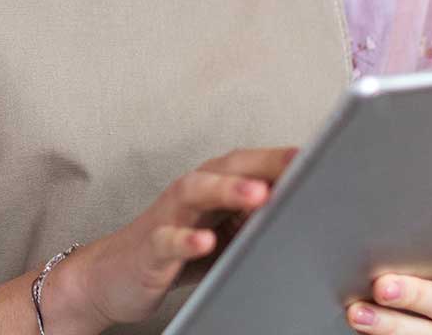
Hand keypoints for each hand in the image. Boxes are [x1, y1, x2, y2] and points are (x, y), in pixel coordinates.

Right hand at [64, 146, 297, 331]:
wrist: (111, 275)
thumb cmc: (173, 250)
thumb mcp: (221, 234)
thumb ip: (253, 219)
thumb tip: (301, 208)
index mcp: (212, 187)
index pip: (251, 164)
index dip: (282, 158)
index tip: (320, 155)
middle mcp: (191, 193)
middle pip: (227, 167)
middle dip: (263, 163)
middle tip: (296, 163)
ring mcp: (168, 217)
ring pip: (196, 192)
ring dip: (228, 190)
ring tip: (259, 194)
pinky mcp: (149, 249)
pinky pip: (166, 240)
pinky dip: (186, 239)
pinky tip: (205, 241)